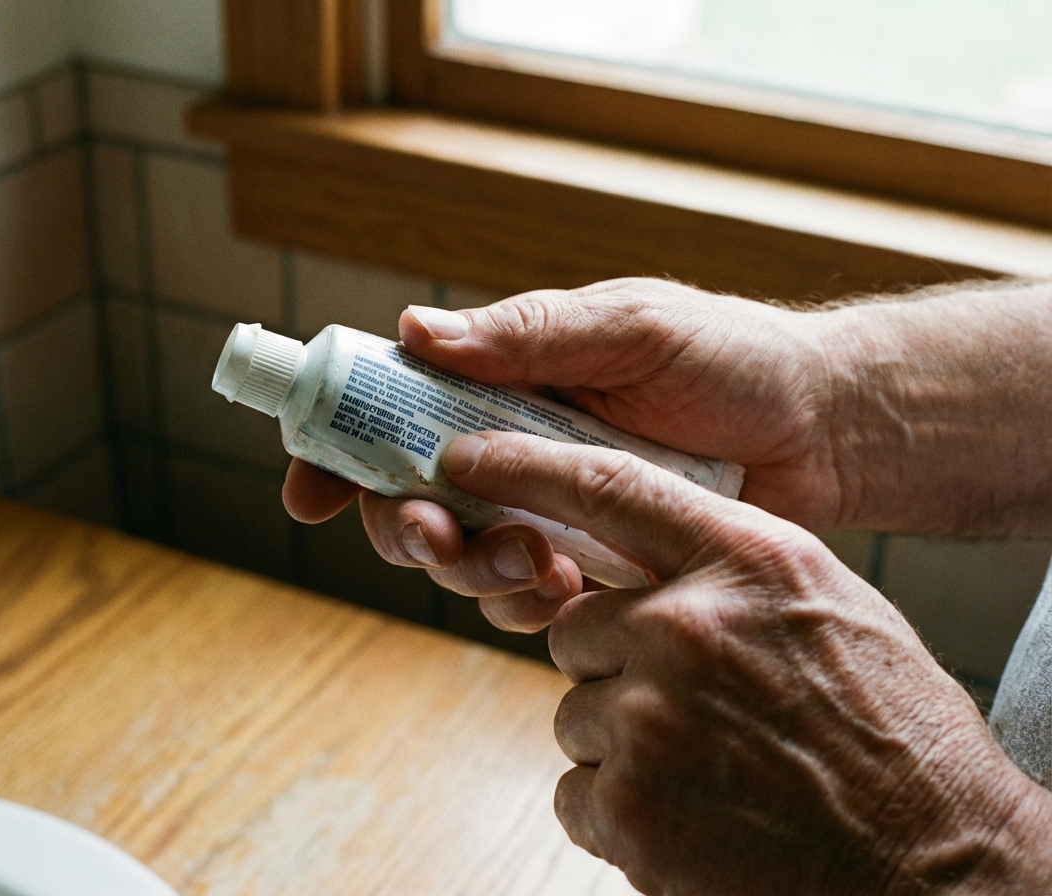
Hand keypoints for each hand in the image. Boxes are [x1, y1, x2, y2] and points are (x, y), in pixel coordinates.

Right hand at [285, 278, 839, 629]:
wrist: (827, 433)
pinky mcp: (590, 564)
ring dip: (471, 573)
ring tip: (538, 566)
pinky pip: (524, 601)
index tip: (308, 493)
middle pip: (410, 502)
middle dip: (406, 531)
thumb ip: (528, 335)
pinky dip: (526, 605)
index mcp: (507, 384)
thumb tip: (413, 332)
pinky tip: (571, 590)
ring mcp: (550, 511)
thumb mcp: (631, 327)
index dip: (337, 452)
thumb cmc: (734, 360)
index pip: (392, 413)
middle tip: (441, 538)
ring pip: (461, 561)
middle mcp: (514, 450)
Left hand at [441, 430, 1051, 893]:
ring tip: (709, 768)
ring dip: (621, 739)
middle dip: (611, 662)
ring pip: (574, 710)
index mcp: (746, 563)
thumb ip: (731, 568)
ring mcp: (652, 718)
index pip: (608, 486)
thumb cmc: (891, 729)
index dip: (525, 465)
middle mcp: (688, 626)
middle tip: (688, 704)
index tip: (465, 455)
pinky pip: (575, 789)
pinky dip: (618, 807)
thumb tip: (647, 561)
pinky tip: (693, 816)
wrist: (937, 860)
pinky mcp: (628, 807)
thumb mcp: (826, 606)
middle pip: (574, 624)